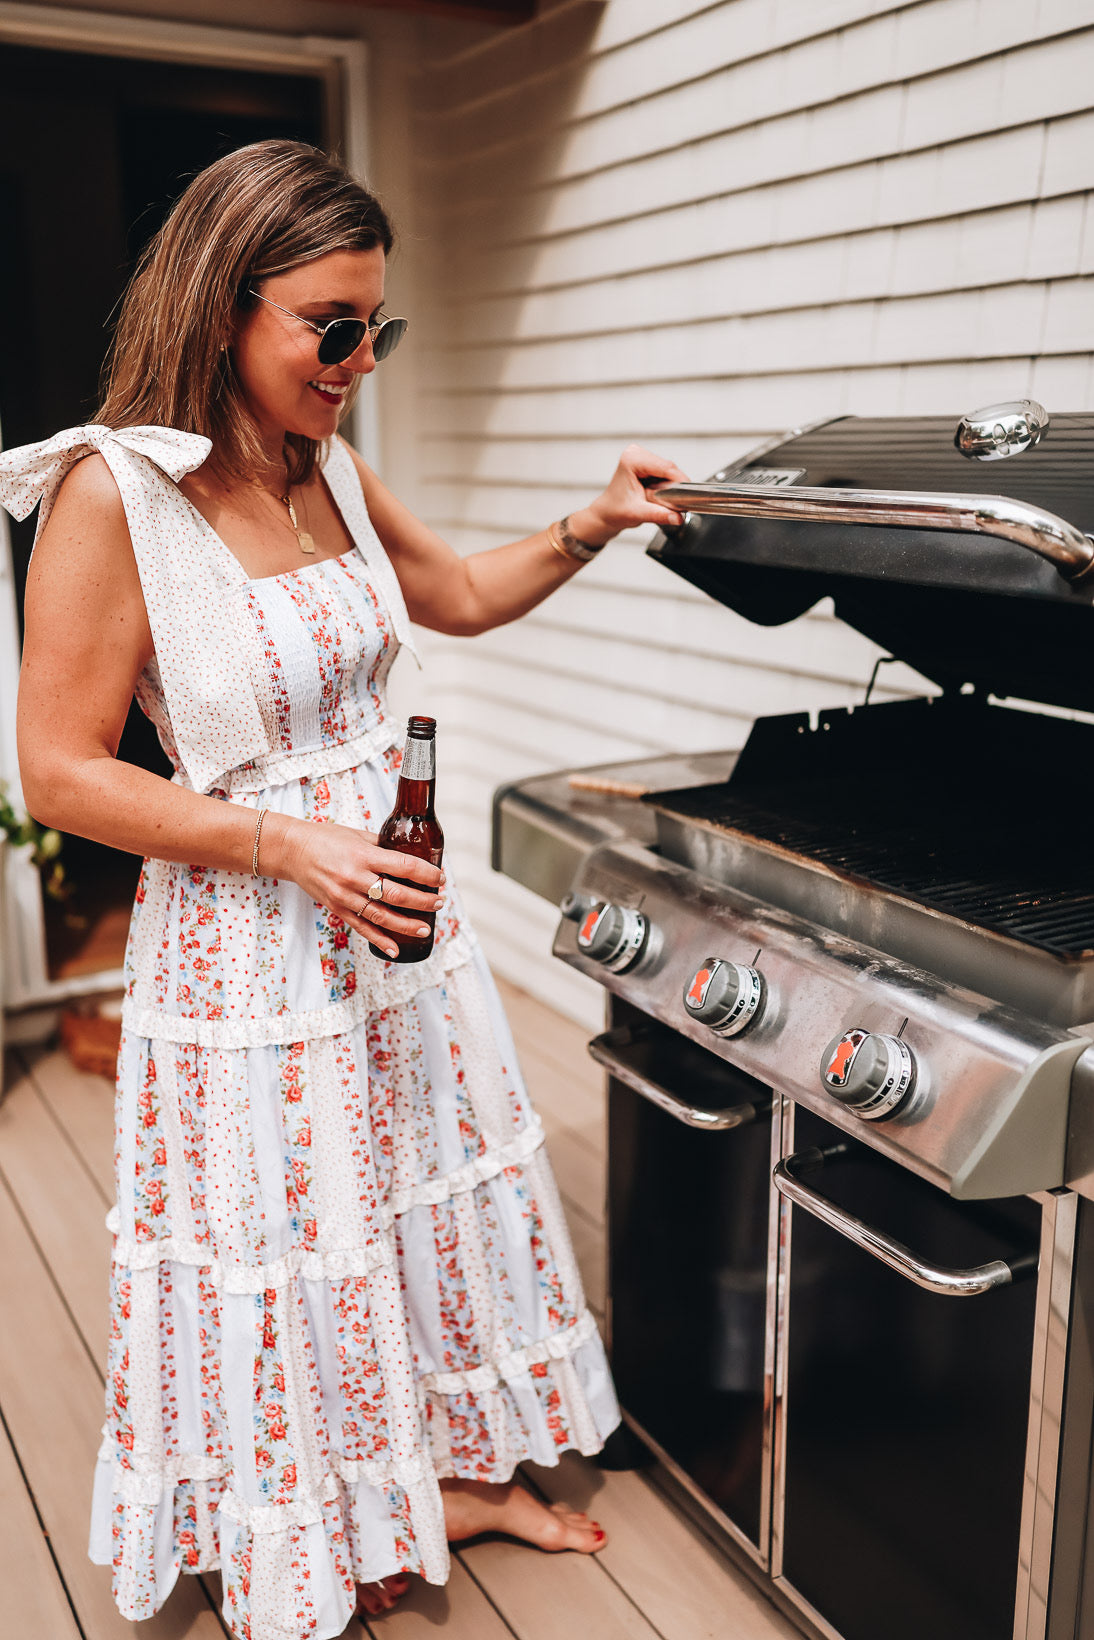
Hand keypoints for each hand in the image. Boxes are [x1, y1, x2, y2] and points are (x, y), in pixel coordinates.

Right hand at [273, 816, 444, 959]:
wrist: (292, 850)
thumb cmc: (326, 838)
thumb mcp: (357, 835)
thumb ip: (382, 846)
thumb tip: (408, 855)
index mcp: (364, 855)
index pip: (404, 866)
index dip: (426, 874)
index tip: (439, 879)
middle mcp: (355, 877)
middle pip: (397, 894)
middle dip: (422, 901)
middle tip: (439, 903)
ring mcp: (345, 895)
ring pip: (382, 915)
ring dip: (407, 925)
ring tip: (425, 928)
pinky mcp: (336, 908)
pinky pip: (361, 927)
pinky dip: (379, 941)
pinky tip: (395, 950)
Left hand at [568, 444, 690, 545]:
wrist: (607, 514)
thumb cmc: (614, 511)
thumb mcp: (638, 513)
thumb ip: (659, 514)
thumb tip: (677, 517)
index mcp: (631, 460)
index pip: (665, 467)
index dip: (679, 481)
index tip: (689, 494)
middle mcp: (636, 454)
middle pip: (669, 467)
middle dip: (674, 485)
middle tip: (672, 503)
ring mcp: (641, 456)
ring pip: (669, 470)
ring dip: (671, 485)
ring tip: (660, 499)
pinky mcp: (646, 463)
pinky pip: (666, 472)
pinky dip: (667, 484)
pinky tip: (658, 493)